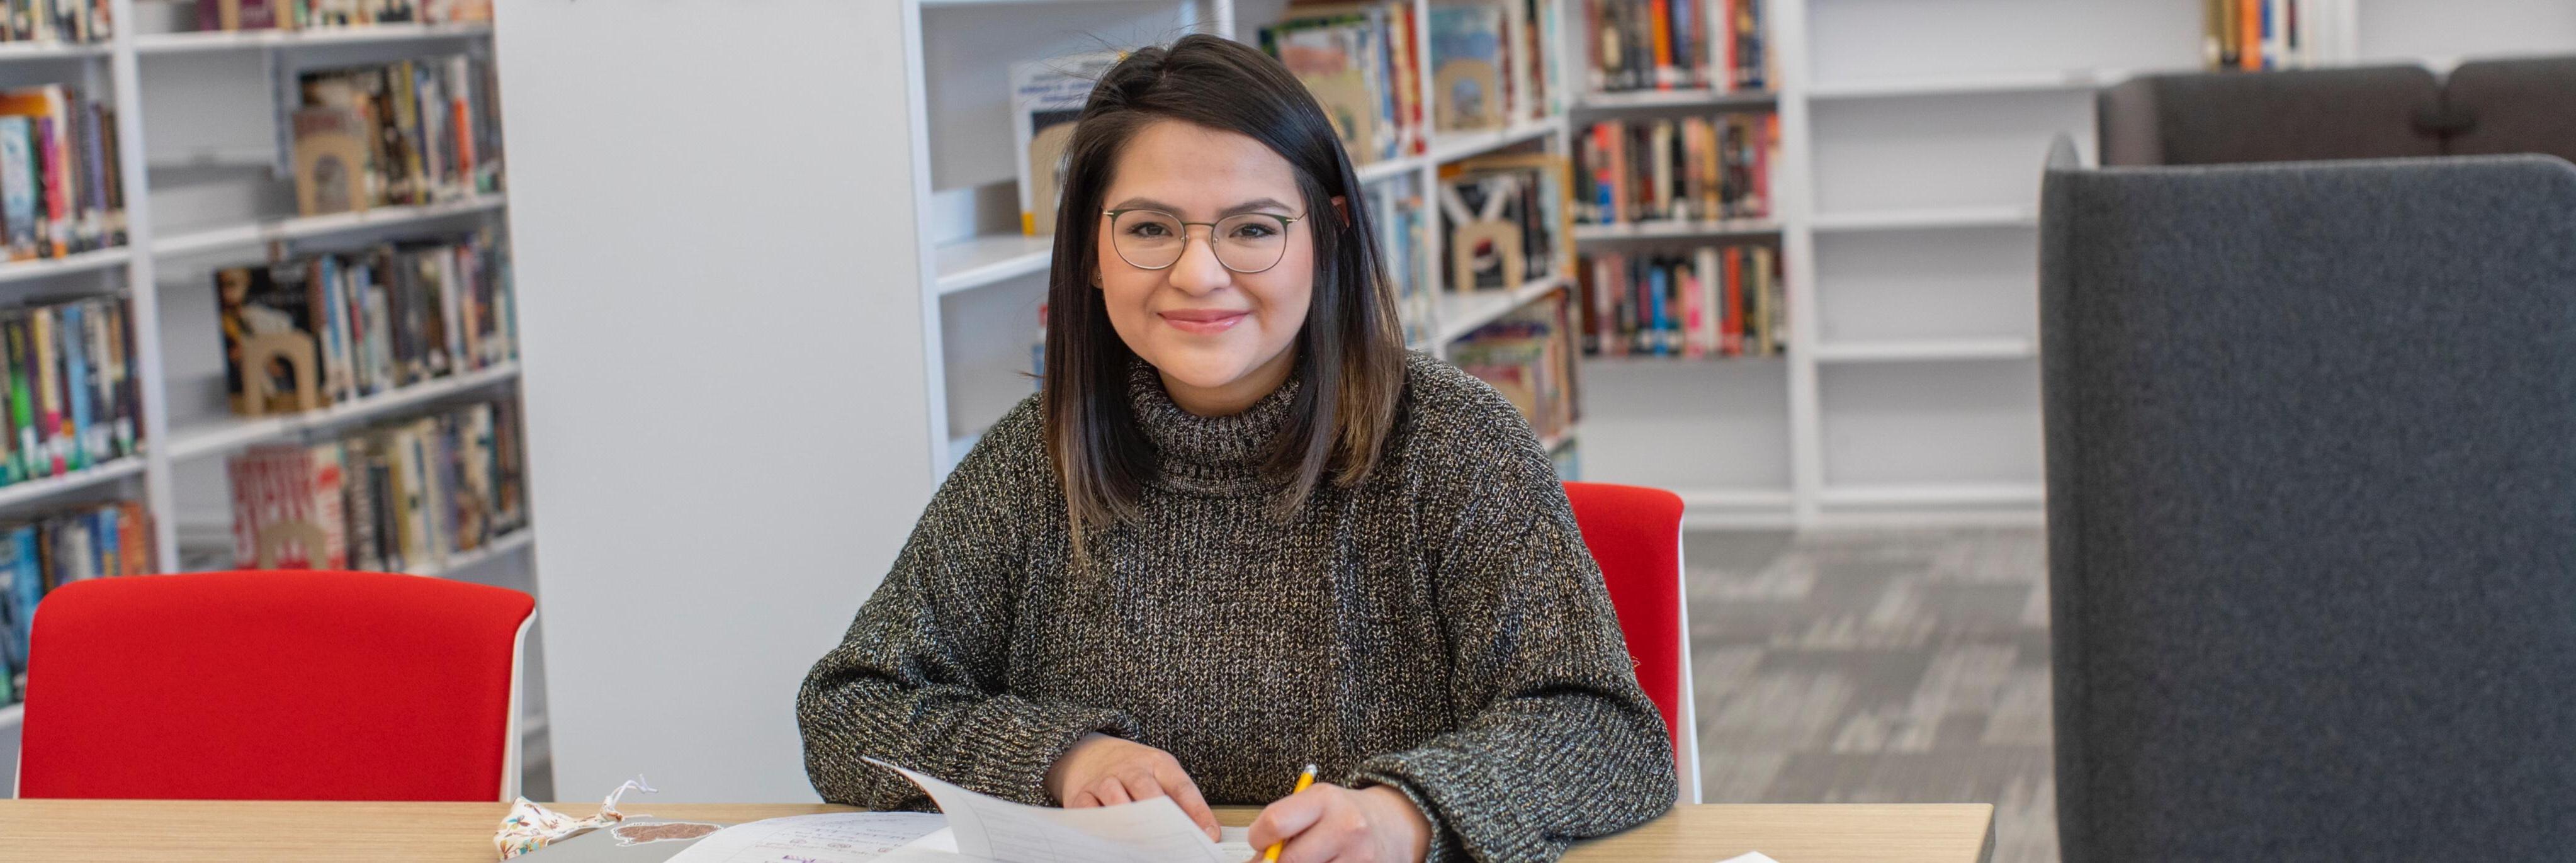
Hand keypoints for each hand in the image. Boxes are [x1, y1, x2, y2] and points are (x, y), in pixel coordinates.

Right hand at [1042, 733, 1219, 840]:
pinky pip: (1087, 810)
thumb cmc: (1134, 771)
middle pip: (1147, 789)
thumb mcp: (1160, 773)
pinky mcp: (1081, 794)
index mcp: (1158, 763)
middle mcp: (1131, 768)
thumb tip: (1203, 834)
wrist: (1090, 753)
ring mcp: (1105, 780)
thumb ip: (1179, 799)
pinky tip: (1108, 838)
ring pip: (1116, 797)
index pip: (1181, 786)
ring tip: (1142, 842)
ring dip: (1128, 819)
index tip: (1210, 835)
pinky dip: (1096, 823)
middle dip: (1160, 816)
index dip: (1197, 811)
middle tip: (1172, 841)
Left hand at [1246, 782, 1430, 862]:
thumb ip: (1285, 829)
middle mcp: (1345, 827)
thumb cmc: (1347, 816)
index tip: (1262, 844)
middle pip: (1289, 861)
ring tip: (1312, 860)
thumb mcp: (1316, 807)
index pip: (1275, 823)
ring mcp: (1359, 857)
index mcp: (1324, 800)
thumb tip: (1257, 862)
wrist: (1395, 824)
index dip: (1259, 839)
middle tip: (1282, 860)